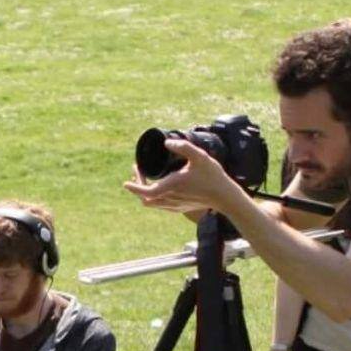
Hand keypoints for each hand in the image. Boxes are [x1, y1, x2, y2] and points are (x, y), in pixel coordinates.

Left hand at [123, 139, 237, 217]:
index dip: (135, 187)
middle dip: (138, 185)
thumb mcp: (200, 157)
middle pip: (145, 197)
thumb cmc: (213, 177)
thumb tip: (167, 142)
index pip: (146, 191)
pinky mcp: (180, 209)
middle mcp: (171, 198)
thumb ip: (183, 147)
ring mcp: (175, 206)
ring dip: (145, 191)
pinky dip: (154, 198)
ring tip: (144, 177)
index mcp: (172, 186)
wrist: (225, 197)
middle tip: (137, 170)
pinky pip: (161, 205)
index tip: (126, 183)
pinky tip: (158, 188)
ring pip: (152, 203)